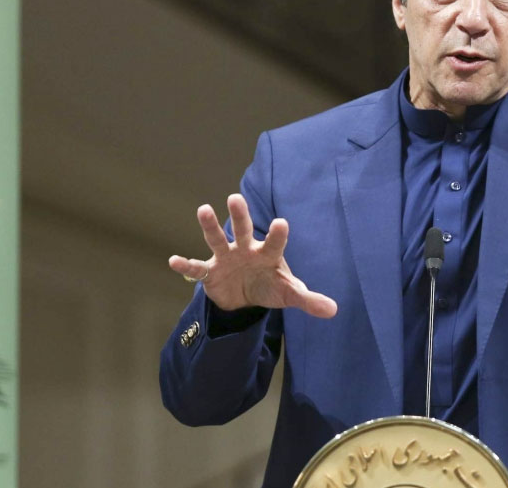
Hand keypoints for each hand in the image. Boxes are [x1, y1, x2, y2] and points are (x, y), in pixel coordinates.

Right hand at [168, 194, 337, 317]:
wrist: (246, 297)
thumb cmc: (270, 286)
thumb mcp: (289, 294)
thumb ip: (309, 300)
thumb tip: (333, 310)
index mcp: (268, 253)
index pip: (275, 242)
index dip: (277, 234)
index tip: (281, 223)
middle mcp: (246, 250)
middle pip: (243, 230)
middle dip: (240, 216)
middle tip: (235, 198)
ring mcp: (227, 258)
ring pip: (218, 240)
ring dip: (210, 226)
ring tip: (203, 209)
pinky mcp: (211, 272)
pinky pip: (197, 268)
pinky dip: (186, 265)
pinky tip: (173, 260)